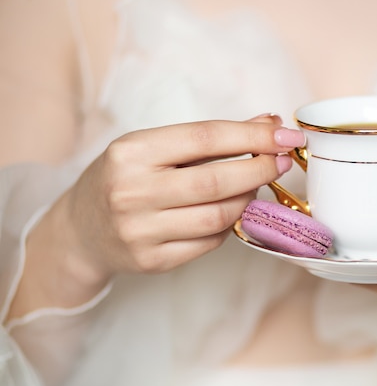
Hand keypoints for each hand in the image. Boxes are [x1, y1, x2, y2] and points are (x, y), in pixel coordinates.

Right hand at [14, 115, 304, 316]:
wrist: (81, 230)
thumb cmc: (124, 178)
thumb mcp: (154, 147)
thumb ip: (210, 137)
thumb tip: (269, 124)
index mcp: (131, 152)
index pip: (206, 137)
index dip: (253, 137)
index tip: (286, 136)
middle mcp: (132, 191)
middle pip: (217, 181)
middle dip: (260, 169)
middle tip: (281, 163)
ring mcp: (140, 231)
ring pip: (219, 216)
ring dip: (248, 199)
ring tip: (253, 186)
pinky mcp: (152, 260)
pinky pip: (210, 242)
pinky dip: (229, 224)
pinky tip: (229, 211)